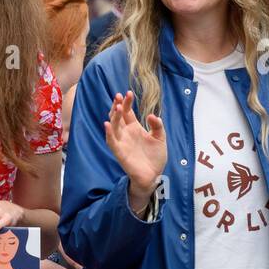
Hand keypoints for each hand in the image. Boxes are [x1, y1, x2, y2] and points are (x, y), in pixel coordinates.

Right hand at [104, 91, 165, 210]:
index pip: (128, 112)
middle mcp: (126, 133)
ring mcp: (121, 142)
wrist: (154, 175)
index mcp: (134, 128)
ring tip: (118, 106)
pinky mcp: (119, 152)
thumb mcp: (160, 138)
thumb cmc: (156, 157)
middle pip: (118, 116)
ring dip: (114, 116)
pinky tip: (107, 124)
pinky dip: (108, 133)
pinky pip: (111, 141)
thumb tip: (151, 115)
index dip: (127, 102)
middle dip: (118, 106)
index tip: (128, 93)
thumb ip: (157, 126)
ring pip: (114, 126)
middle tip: (119, 96)